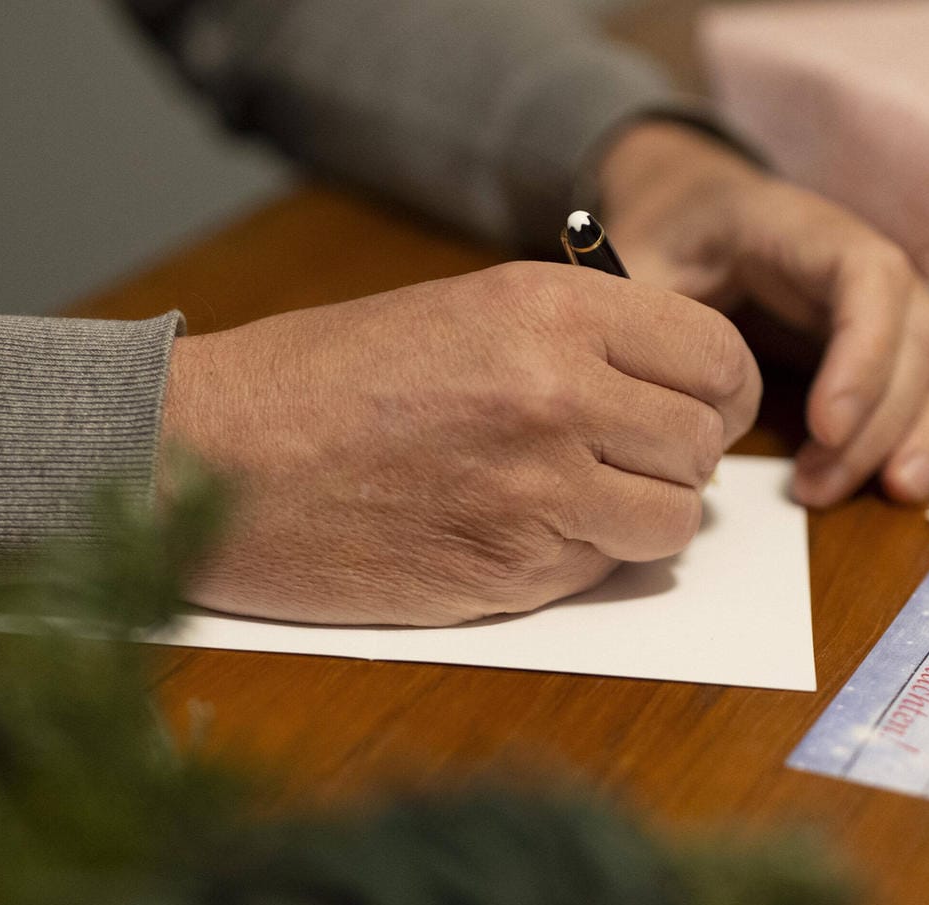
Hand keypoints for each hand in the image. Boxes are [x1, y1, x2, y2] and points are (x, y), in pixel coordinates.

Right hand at [159, 262, 760, 625]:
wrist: (212, 458)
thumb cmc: (321, 381)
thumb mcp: (459, 312)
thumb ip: (573, 342)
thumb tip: (667, 392)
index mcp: (550, 308)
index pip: (715, 356)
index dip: (717, 392)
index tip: (691, 411)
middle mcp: (558, 393)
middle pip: (701, 444)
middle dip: (675, 460)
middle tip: (623, 464)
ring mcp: (537, 489)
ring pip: (671, 521)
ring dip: (638, 521)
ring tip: (570, 504)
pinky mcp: (508, 572)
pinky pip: (602, 571)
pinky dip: (576, 562)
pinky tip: (510, 534)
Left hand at [596, 121, 928, 506]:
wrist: (697, 214)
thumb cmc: (668, 244)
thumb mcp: (638, 262)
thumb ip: (641, 307)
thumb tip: (654, 381)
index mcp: (802, 228)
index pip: (871, 273)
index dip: (865, 353)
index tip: (825, 427)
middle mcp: (870, 256)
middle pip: (925, 328)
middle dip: (888, 421)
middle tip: (822, 490)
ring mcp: (904, 295)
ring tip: (891, 493)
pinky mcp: (916, 334)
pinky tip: (916, 477)